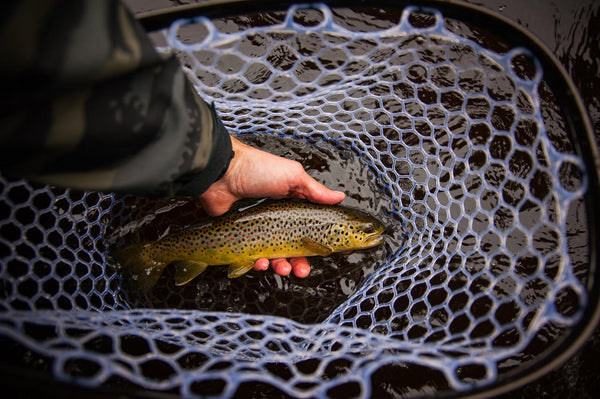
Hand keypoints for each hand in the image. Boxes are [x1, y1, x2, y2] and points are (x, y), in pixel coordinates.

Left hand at [199, 137, 344, 276]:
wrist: (222, 173)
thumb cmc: (258, 169)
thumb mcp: (293, 176)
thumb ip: (316, 191)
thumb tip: (340, 197)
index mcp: (292, 205)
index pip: (310, 228)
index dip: (320, 242)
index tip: (330, 254)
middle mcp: (277, 219)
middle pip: (294, 248)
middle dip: (300, 262)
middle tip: (303, 270)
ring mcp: (259, 229)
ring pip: (274, 256)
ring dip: (281, 266)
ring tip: (282, 268)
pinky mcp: (241, 237)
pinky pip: (252, 257)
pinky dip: (257, 263)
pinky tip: (259, 262)